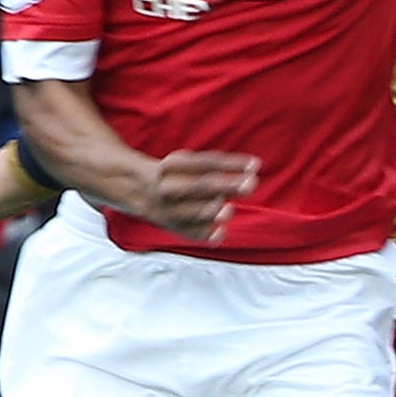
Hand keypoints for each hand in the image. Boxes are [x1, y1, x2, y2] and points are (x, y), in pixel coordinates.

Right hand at [133, 150, 259, 238]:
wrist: (139, 190)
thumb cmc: (177, 174)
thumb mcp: (189, 162)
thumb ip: (219, 167)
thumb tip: (251, 171)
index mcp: (172, 165)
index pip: (205, 162)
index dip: (231, 163)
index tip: (256, 164)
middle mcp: (167, 187)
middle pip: (199, 186)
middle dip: (226, 185)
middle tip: (251, 184)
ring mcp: (167, 209)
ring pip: (190, 211)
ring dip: (210, 211)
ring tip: (229, 210)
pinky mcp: (171, 226)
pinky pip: (189, 233)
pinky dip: (204, 234)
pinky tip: (220, 232)